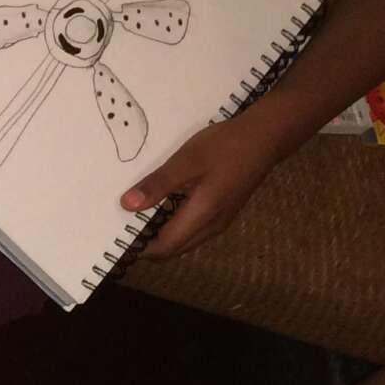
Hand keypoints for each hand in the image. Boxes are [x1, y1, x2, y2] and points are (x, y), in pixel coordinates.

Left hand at [126, 117, 281, 258]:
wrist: (266, 136)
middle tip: (123, 227)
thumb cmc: (227, 146)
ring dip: (162, 234)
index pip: (165, 247)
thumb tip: (127, 205)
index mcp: (202, 216)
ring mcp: (220, 220)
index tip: (117, 238)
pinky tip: (161, 207)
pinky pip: (193, 229)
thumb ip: (158, 184)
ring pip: (184, 240)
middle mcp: (212, 226)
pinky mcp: (223, 211)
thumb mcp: (187, 161)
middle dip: (148, 244)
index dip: (140, 248)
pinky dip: (174, 225)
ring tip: (137, 217)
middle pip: (174, 248)